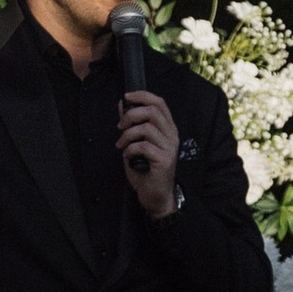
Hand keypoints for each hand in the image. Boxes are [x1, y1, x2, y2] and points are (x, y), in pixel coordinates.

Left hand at [118, 90, 179, 219]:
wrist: (156, 196)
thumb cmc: (147, 171)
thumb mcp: (136, 143)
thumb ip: (132, 125)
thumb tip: (123, 105)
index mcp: (167, 129)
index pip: (159, 103)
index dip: (142, 96)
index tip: (127, 97)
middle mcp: (172, 136)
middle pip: (153, 111)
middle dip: (131, 115)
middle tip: (120, 126)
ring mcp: (170, 148)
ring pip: (146, 128)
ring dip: (128, 135)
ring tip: (121, 145)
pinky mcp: (164, 160)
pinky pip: (144, 146)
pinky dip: (130, 149)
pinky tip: (128, 157)